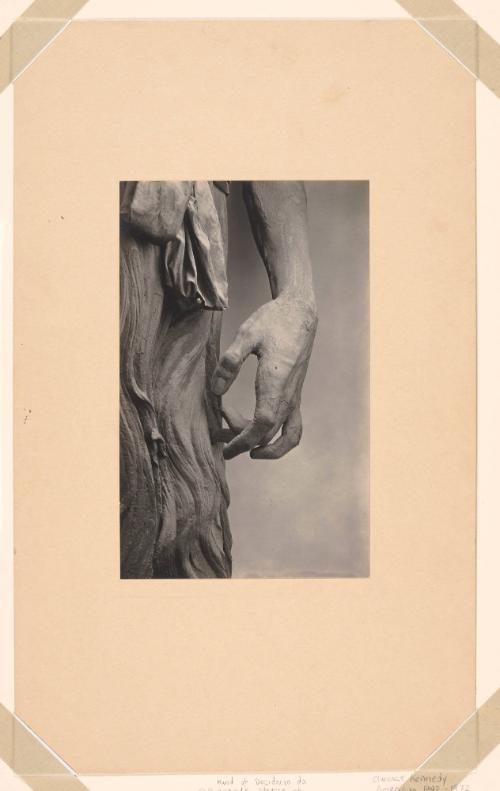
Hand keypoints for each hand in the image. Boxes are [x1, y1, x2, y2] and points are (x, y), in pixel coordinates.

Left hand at [211, 296, 317, 459]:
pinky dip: (280, 438)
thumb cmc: (273, 321)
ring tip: (245, 447)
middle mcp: (288, 395)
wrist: (299, 313)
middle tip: (219, 434)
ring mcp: (294, 396)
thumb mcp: (246, 335)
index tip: (226, 447)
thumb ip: (230, 363)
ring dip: (268, 447)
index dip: (243, 440)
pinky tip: (261, 431)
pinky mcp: (295, 394)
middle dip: (243, 440)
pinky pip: (294, 426)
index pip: (262, 424)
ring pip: (289, 436)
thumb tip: (216, 391)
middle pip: (269, 433)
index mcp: (275, 383)